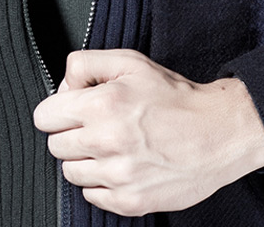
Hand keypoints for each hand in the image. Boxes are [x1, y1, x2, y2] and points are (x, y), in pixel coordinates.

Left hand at [32, 49, 263, 216]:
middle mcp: (106, 142)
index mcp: (102, 105)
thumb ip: (86, 65)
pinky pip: (92, 196)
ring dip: (85, 160)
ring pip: (70, 173)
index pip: (44, 117)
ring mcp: (118, 176)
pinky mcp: (131, 201)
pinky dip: (102, 183)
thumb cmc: (177, 98)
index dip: (58, 110)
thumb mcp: (131, 62)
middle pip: (55, 146)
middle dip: (71, 134)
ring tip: (112, 147)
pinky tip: (122, 166)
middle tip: (97, 127)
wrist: (220, 133)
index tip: (73, 110)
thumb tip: (62, 88)